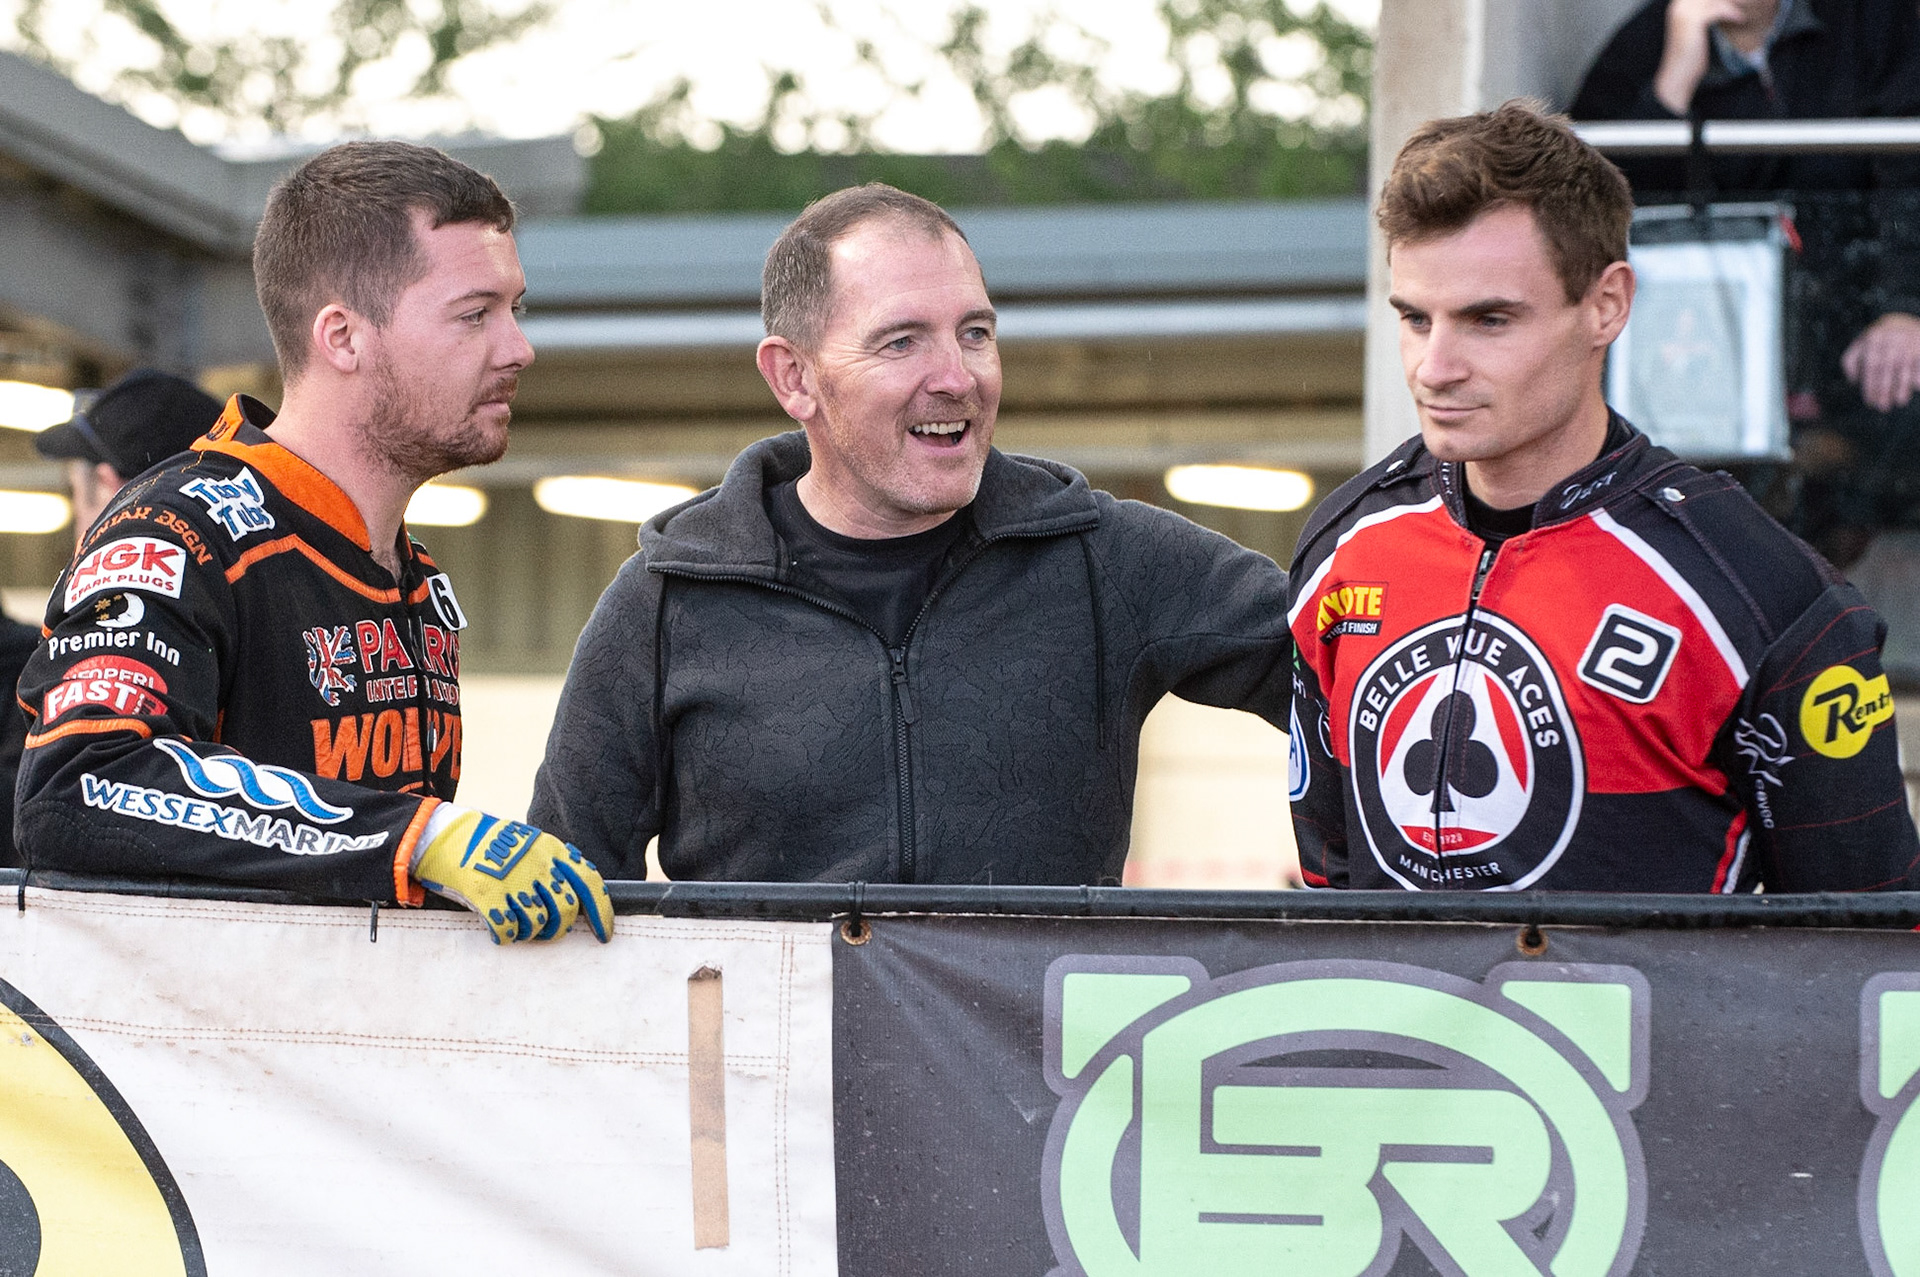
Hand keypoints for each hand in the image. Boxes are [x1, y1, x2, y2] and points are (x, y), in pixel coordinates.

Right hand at [412, 806, 612, 943]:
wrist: (446, 835)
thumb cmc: (490, 844)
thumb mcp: (530, 844)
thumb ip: (553, 865)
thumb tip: (575, 897)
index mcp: (552, 849)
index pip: (591, 883)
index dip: (602, 913)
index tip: (604, 935)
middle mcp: (538, 864)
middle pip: (566, 910)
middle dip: (559, 928)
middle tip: (546, 932)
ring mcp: (513, 880)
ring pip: (538, 923)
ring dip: (530, 933)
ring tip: (518, 928)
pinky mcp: (488, 895)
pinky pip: (508, 930)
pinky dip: (506, 936)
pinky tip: (499, 930)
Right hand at [1653, 0, 1759, 113]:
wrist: (1678, 74)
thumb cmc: (1689, 55)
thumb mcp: (1694, 30)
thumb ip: (1703, 14)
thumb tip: (1720, 5)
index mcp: (1678, 6)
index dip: (1720, 0)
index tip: (1734, 4)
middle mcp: (1679, 6)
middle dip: (1728, 0)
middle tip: (1744, 4)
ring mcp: (1685, 12)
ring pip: (1716, 1)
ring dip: (1732, 5)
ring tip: (1742, 12)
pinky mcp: (1694, 21)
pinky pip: (1719, 11)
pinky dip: (1731, 14)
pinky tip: (1740, 19)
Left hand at [1841, 313, 1919, 412]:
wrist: (1901, 321)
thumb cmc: (1876, 341)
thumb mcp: (1859, 346)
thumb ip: (1851, 363)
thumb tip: (1854, 382)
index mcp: (1873, 338)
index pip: (1871, 366)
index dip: (1870, 386)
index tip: (1870, 402)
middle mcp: (1891, 337)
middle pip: (1887, 368)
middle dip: (1885, 389)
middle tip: (1883, 407)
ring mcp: (1909, 339)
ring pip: (1904, 366)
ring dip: (1902, 385)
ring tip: (1899, 402)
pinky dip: (1919, 374)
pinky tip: (1917, 388)